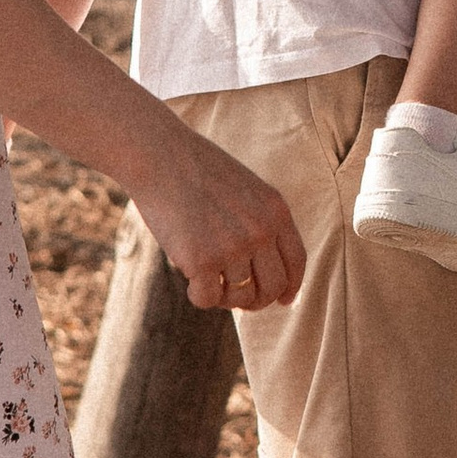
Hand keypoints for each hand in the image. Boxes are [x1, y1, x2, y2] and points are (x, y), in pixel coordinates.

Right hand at [134, 120, 305, 310]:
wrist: (160, 156)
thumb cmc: (197, 170)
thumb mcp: (246, 189)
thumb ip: (259, 223)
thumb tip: (261, 273)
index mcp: (275, 211)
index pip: (296, 262)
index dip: (291, 286)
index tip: (283, 300)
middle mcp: (260, 232)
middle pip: (272, 287)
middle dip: (257, 300)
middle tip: (237, 298)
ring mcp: (232, 247)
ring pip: (241, 297)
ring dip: (224, 296)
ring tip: (207, 280)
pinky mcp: (201, 260)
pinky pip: (208, 298)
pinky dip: (199, 296)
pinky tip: (190, 281)